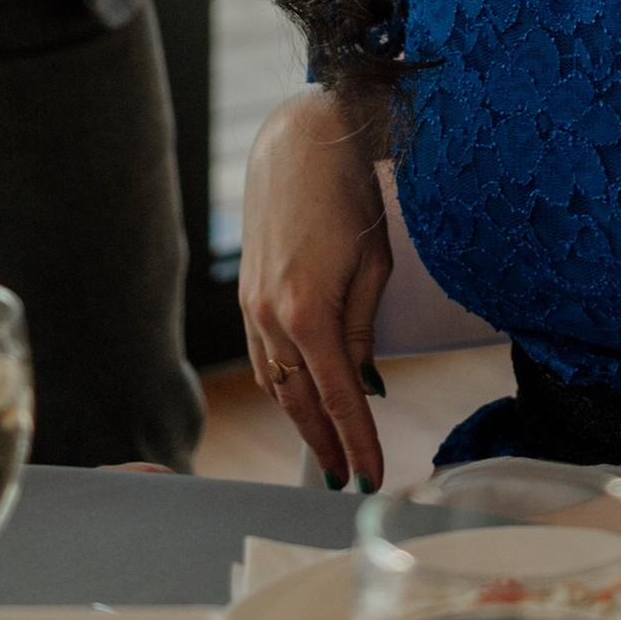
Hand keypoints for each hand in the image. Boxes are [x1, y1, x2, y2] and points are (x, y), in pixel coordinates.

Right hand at [238, 87, 392, 489]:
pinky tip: (299, 396)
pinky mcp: (246, 292)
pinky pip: (262, 355)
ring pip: (275, 382)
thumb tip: (361, 385)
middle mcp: (271, 318)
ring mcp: (251, 306)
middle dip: (322, 443)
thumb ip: (361, 331)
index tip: (370, 477)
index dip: (356, 442)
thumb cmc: (350, 195)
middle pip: (298, 401)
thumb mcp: (374, 266)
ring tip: (325, 447)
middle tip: (342, 478)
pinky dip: (282, 383)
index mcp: (309, 314)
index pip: (338, 399)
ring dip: (299, 417)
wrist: (301, 141)